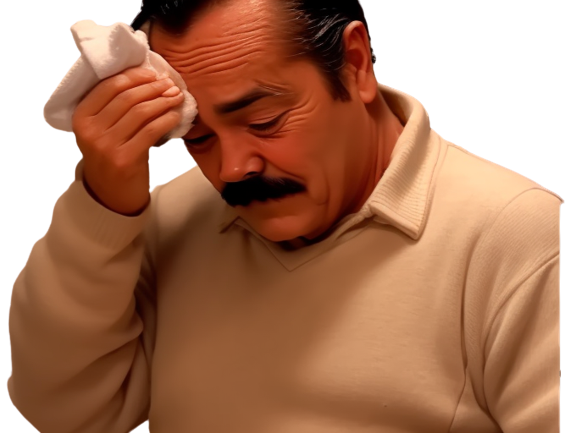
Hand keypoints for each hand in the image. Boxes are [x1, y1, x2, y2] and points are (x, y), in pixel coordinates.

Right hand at [72, 67, 184, 215]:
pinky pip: (151, 130)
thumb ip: (116, 107)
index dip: (134, 76)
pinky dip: (166, 119)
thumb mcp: (104, 130)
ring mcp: (106, 145)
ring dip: (163, 101)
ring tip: (177, 96)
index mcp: (82, 117)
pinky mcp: (125, 159)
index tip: (153, 74)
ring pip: (140, 111)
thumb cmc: (112, 157)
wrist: (110, 196)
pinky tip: (176, 116)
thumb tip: (148, 79)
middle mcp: (91, 130)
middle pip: (127, 97)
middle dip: (153, 87)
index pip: (109, 85)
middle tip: (170, 84)